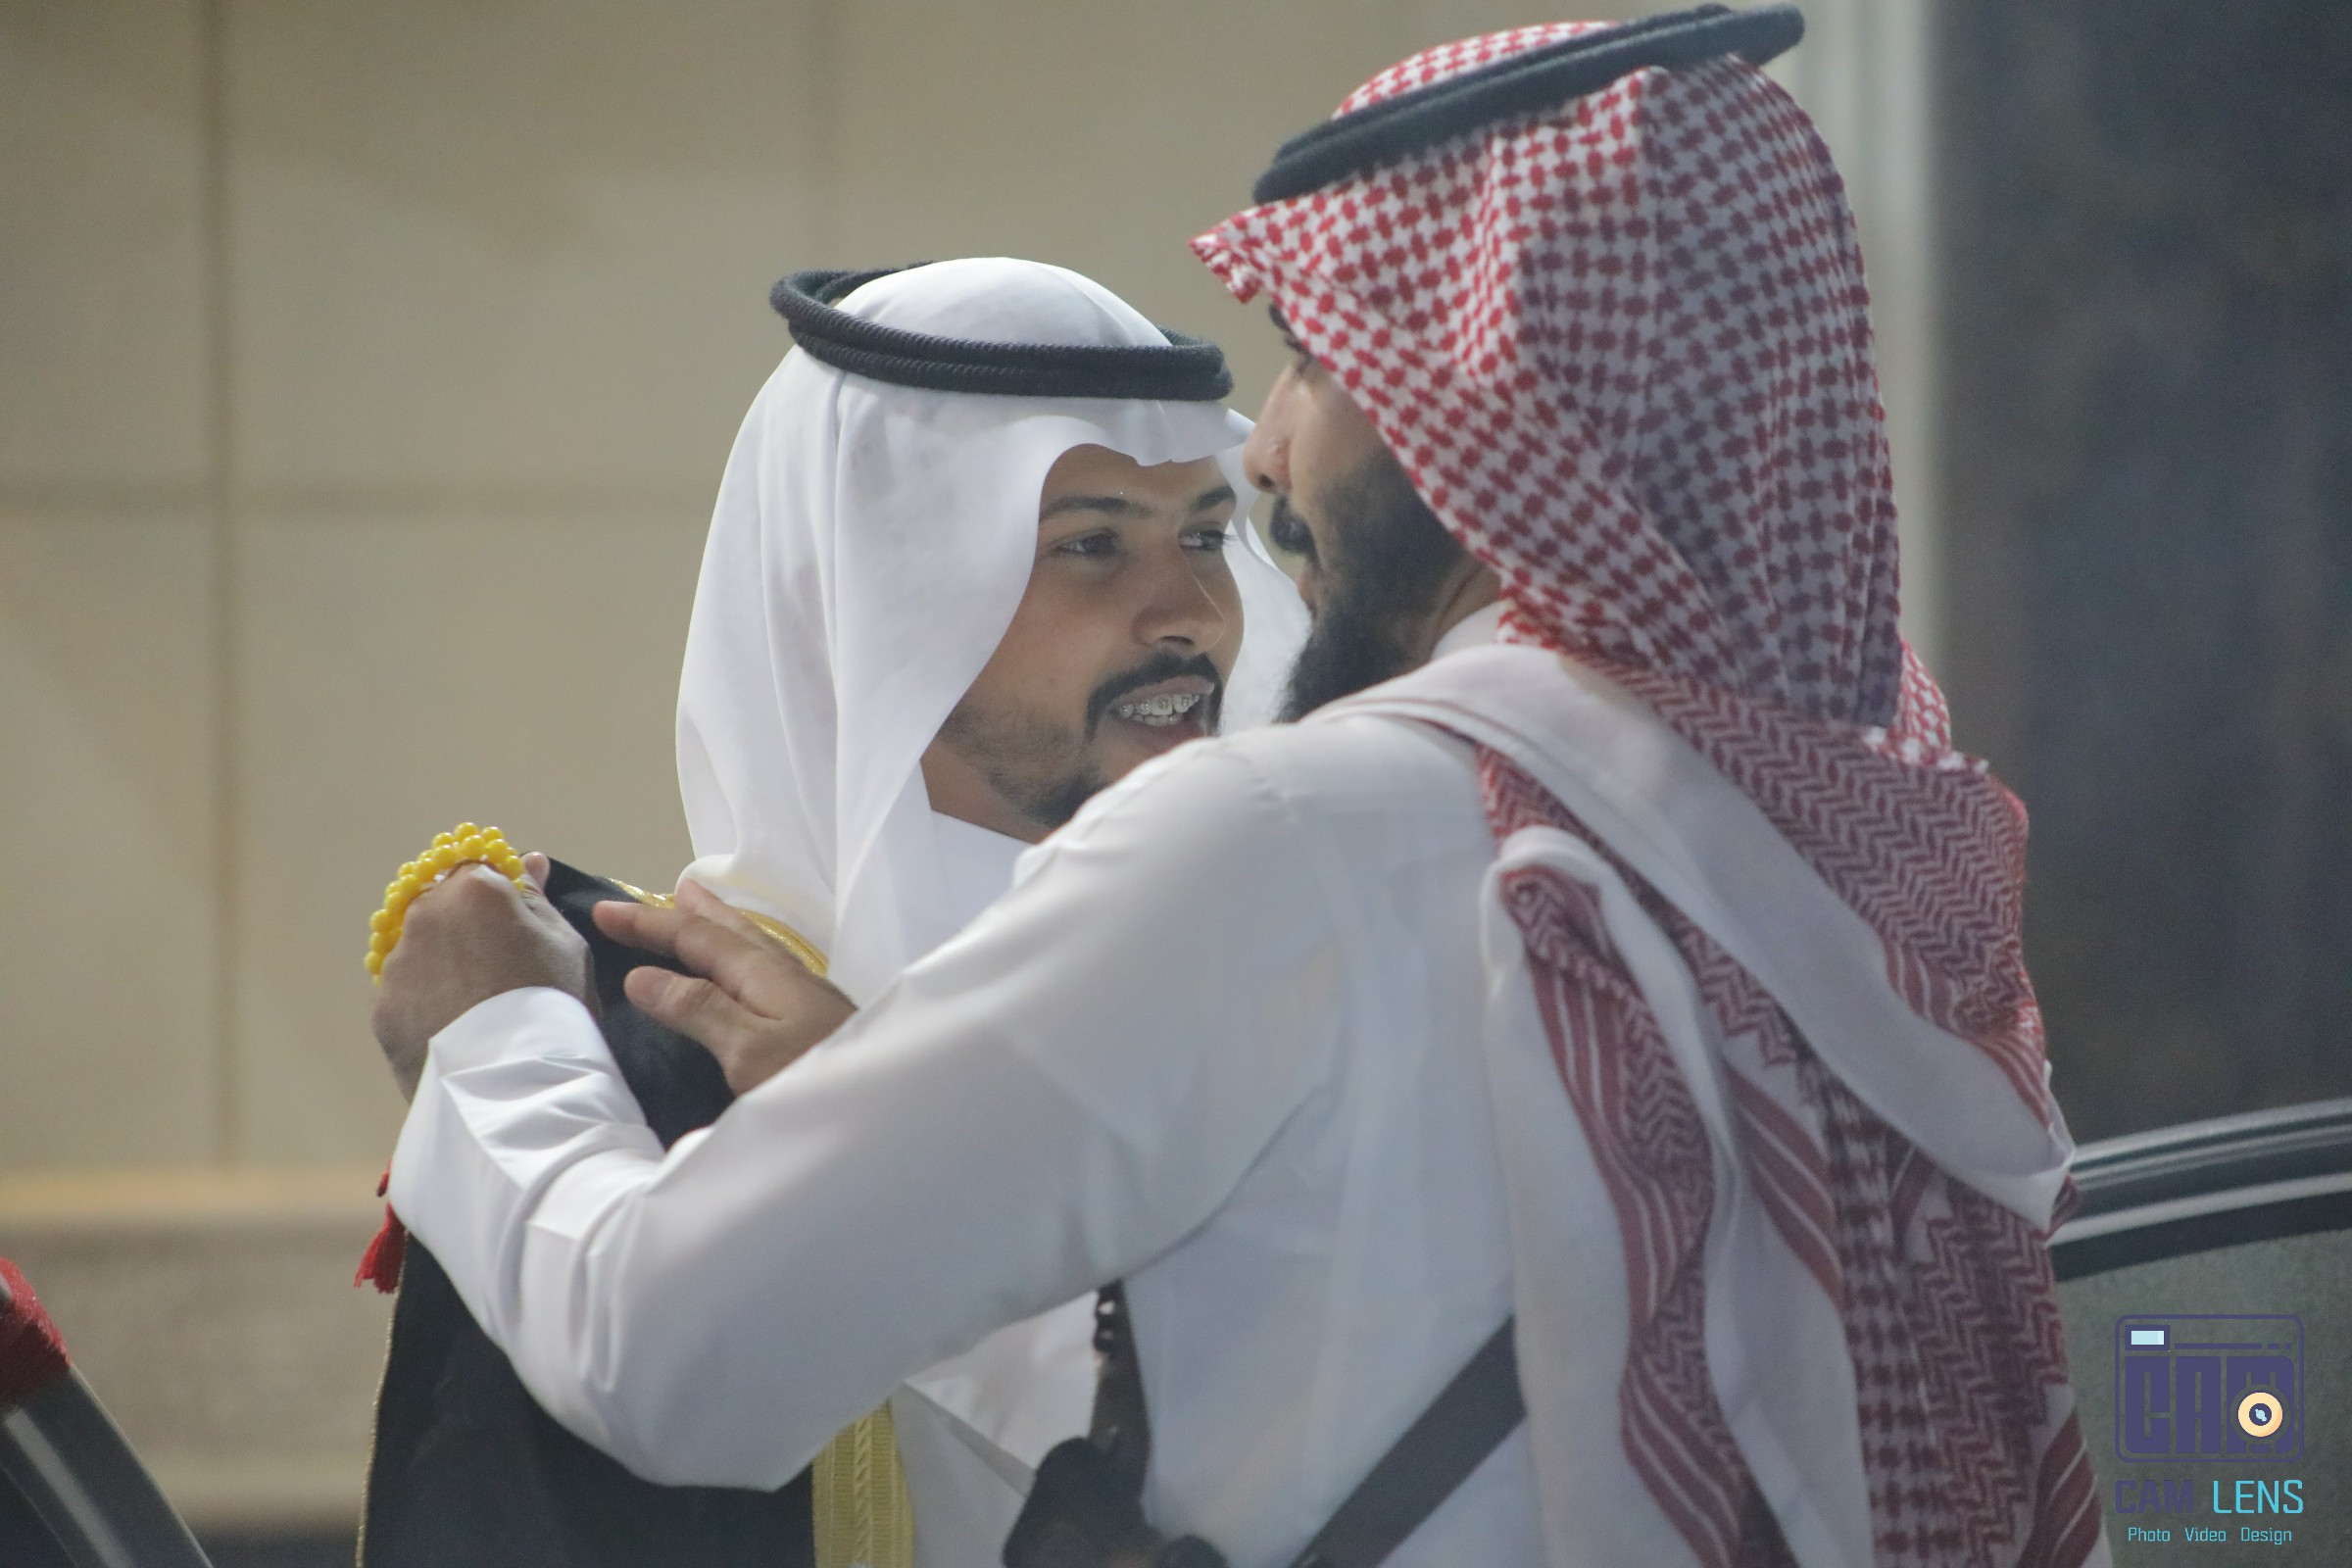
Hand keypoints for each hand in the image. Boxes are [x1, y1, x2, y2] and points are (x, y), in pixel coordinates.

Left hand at [372, 853, 593, 1101]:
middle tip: (498, 972)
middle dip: (464, 930)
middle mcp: (424, 915)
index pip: (478, 871)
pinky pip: (406, 996)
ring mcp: (396, 964)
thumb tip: (527, 860)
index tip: (514, 927)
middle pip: (442, 908)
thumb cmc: (552, 1000)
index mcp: (473, 890)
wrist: (512, 1082)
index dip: (497, 898)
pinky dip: (425, 1006)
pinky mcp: (381, 1010)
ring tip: (475, 1011)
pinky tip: (454, 1032)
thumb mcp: (566, 944)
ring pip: (420, 952)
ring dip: (441, 968)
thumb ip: (537, 899)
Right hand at [592, 881, 855, 1094]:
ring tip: (699, 909)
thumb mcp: (748, 1051)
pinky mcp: (817, 1015)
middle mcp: (786, 972)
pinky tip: (746, 970)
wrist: (892, 1105)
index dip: (650, 922)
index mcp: (764, 972)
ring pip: (750, 945)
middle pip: (728, 930)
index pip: (698, 936)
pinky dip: (738, 953)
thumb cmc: (817, 1079)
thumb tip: (644, 975)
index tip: (604, 910)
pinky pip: (763, 966)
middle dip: (687, 912)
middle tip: (660, 892)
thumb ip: (699, 1009)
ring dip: (718, 926)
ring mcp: (806, 993)